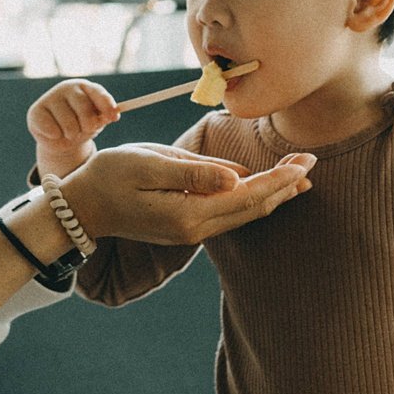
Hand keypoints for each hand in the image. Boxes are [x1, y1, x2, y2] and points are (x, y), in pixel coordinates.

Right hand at [27, 79, 119, 177]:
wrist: (60, 138)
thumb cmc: (82, 125)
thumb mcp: (96, 120)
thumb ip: (104, 116)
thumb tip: (114, 115)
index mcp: (84, 87)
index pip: (97, 92)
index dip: (106, 105)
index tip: (113, 118)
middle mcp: (66, 88)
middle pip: (83, 107)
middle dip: (88, 125)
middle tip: (87, 130)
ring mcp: (50, 97)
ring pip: (68, 123)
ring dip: (72, 134)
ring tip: (71, 133)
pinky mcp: (35, 111)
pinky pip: (52, 129)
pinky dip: (57, 136)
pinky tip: (56, 134)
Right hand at [61, 143, 314, 245]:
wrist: (81, 207)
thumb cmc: (110, 175)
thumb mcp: (149, 163)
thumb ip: (195, 172)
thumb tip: (238, 176)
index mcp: (188, 212)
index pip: (247, 195)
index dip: (280, 178)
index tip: (305, 162)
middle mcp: (195, 229)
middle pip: (252, 208)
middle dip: (284, 186)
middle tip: (311, 163)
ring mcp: (190, 232)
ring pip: (243, 215)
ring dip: (272, 196)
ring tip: (299, 179)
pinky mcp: (184, 228)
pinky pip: (229, 216)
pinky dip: (252, 202)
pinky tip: (262, 191)